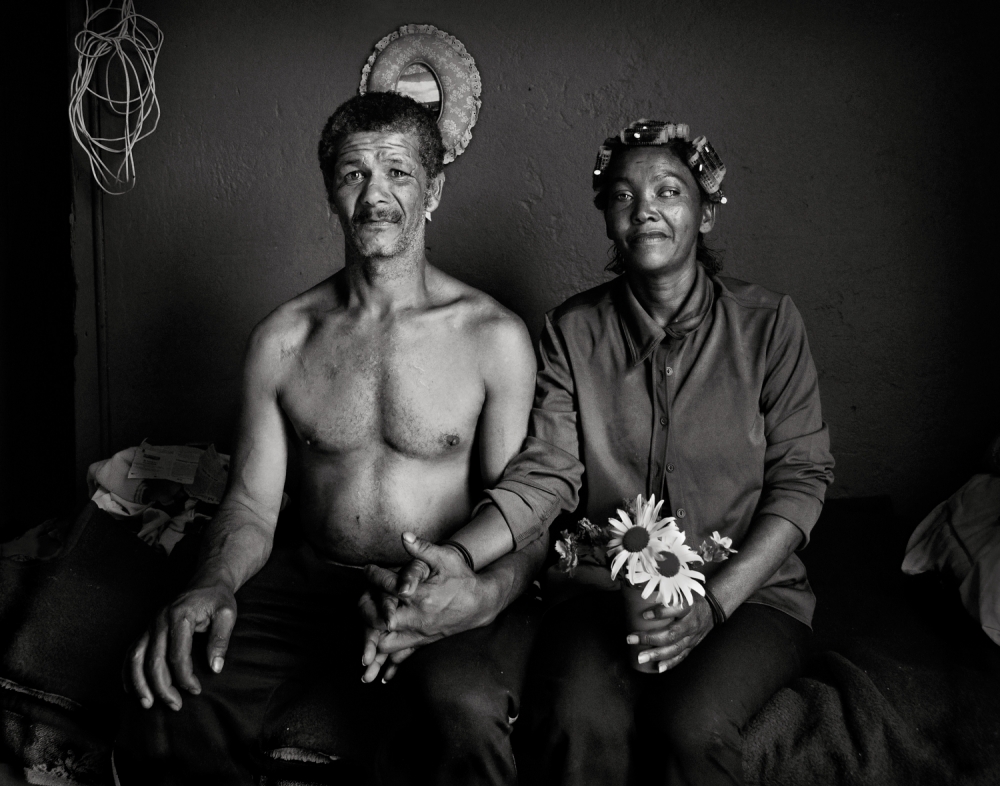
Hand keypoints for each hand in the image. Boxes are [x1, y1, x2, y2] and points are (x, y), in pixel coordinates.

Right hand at [124, 585, 236, 709]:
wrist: (206, 581)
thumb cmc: (217, 599)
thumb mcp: (227, 614)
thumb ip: (220, 640)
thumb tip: (215, 668)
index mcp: (179, 617)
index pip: (177, 655)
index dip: (185, 677)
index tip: (195, 690)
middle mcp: (159, 621)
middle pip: (154, 661)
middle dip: (162, 687)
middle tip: (176, 705)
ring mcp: (150, 624)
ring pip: (136, 658)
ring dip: (139, 683)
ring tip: (148, 704)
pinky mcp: (147, 629)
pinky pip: (131, 652)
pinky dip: (128, 672)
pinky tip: (132, 689)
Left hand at [359, 532, 488, 678]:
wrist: (482, 603)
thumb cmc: (462, 578)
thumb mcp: (445, 558)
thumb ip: (423, 548)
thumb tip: (404, 536)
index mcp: (422, 595)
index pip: (389, 587)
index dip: (374, 577)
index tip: (367, 569)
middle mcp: (418, 617)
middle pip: (380, 621)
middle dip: (366, 610)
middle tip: (361, 598)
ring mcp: (420, 633)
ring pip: (386, 644)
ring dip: (371, 638)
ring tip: (362, 625)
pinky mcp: (423, 642)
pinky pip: (401, 656)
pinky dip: (387, 662)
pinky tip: (377, 668)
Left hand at [626, 595, 713, 672]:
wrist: (712, 609)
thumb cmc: (690, 598)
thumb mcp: (681, 591)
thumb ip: (664, 592)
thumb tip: (638, 590)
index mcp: (689, 606)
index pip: (676, 609)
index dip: (661, 613)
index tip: (644, 615)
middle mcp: (691, 623)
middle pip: (672, 633)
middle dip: (650, 638)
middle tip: (631, 639)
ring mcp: (692, 637)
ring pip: (675, 648)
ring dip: (656, 654)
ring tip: (640, 657)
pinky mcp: (692, 646)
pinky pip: (681, 656)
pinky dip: (670, 663)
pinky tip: (658, 668)